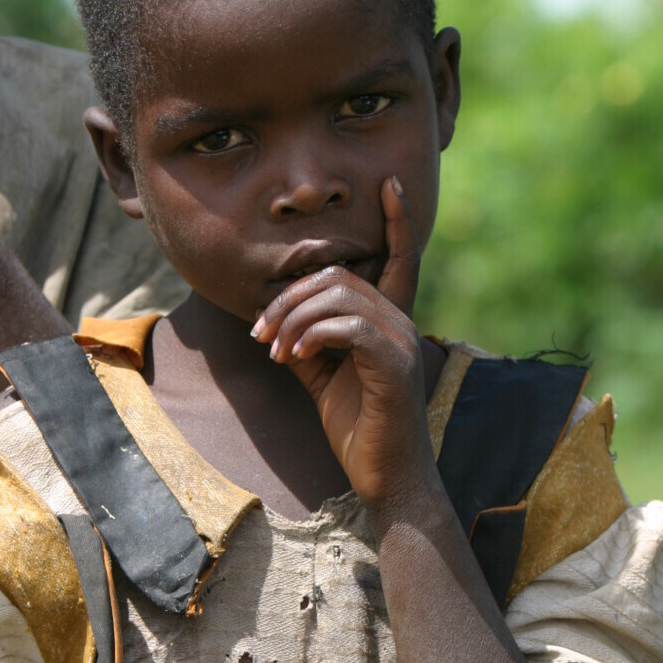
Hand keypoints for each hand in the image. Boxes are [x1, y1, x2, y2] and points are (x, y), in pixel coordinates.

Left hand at [251, 176, 437, 505]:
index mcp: (390, 322)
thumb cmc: (358, 430)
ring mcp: (402, 342)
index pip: (400, 258)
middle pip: (340, 275)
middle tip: (260, 331)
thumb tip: (273, 320)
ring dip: (293, 317)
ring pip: (341, 294)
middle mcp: (403, 322)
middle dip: (289, 296)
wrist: (386, 479)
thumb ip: (306, 342)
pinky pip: (348, 327)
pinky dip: (311, 335)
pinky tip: (291, 357)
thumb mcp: (323, 377)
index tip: (389, 183)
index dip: (398, 220)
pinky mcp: (394, 365)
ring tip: (272, 348)